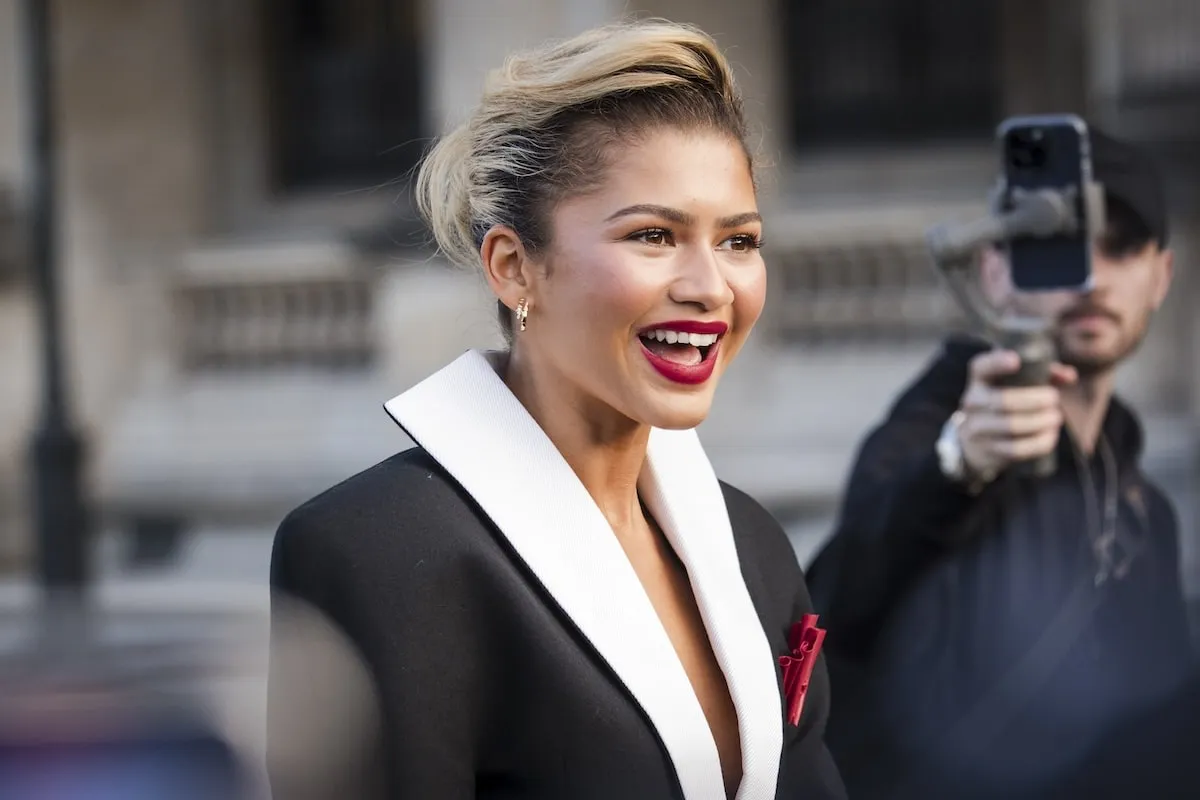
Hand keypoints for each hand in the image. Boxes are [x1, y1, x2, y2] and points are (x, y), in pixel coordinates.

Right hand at [957, 349, 1076, 478]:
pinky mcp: (987, 450)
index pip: (983, 367)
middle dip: (1036, 400)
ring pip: (1012, 426)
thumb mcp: (1015, 383)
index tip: (1016, 361)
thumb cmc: (1004, 401)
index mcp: (979, 379)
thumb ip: (1044, 374)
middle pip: (1004, 401)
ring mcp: (977, 428)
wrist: (973, 442)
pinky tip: (1050, 435)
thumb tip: (1069, 376)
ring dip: (1041, 422)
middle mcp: (973, 402)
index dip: (998, 363)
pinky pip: (1017, 448)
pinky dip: (1039, 442)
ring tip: (1056, 418)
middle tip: (1055, 398)